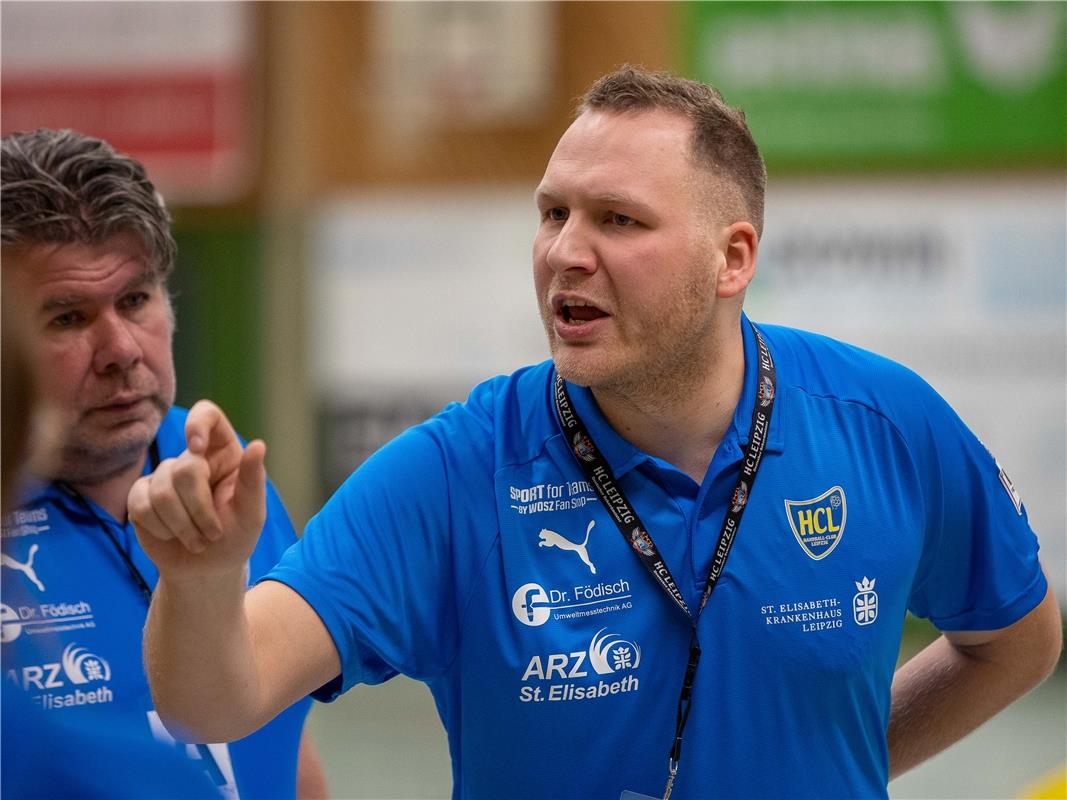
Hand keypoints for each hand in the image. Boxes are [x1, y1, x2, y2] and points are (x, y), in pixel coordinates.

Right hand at [129, 400, 266, 581]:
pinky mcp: (141, 496)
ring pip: (162, 492)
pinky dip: (162, 530)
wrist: (206, 569)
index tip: (197, 448)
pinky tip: (174, 536)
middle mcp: (192, 459)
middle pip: (185, 469)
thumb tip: (258, 445)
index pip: (207, 415)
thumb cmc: (235, 537)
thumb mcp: (252, 513)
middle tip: (213, 534)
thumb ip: (254, 479)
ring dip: (183, 526)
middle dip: (200, 510)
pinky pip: (140, 506)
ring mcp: (164, 476)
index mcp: (223, 453)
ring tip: (198, 541)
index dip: (197, 424)